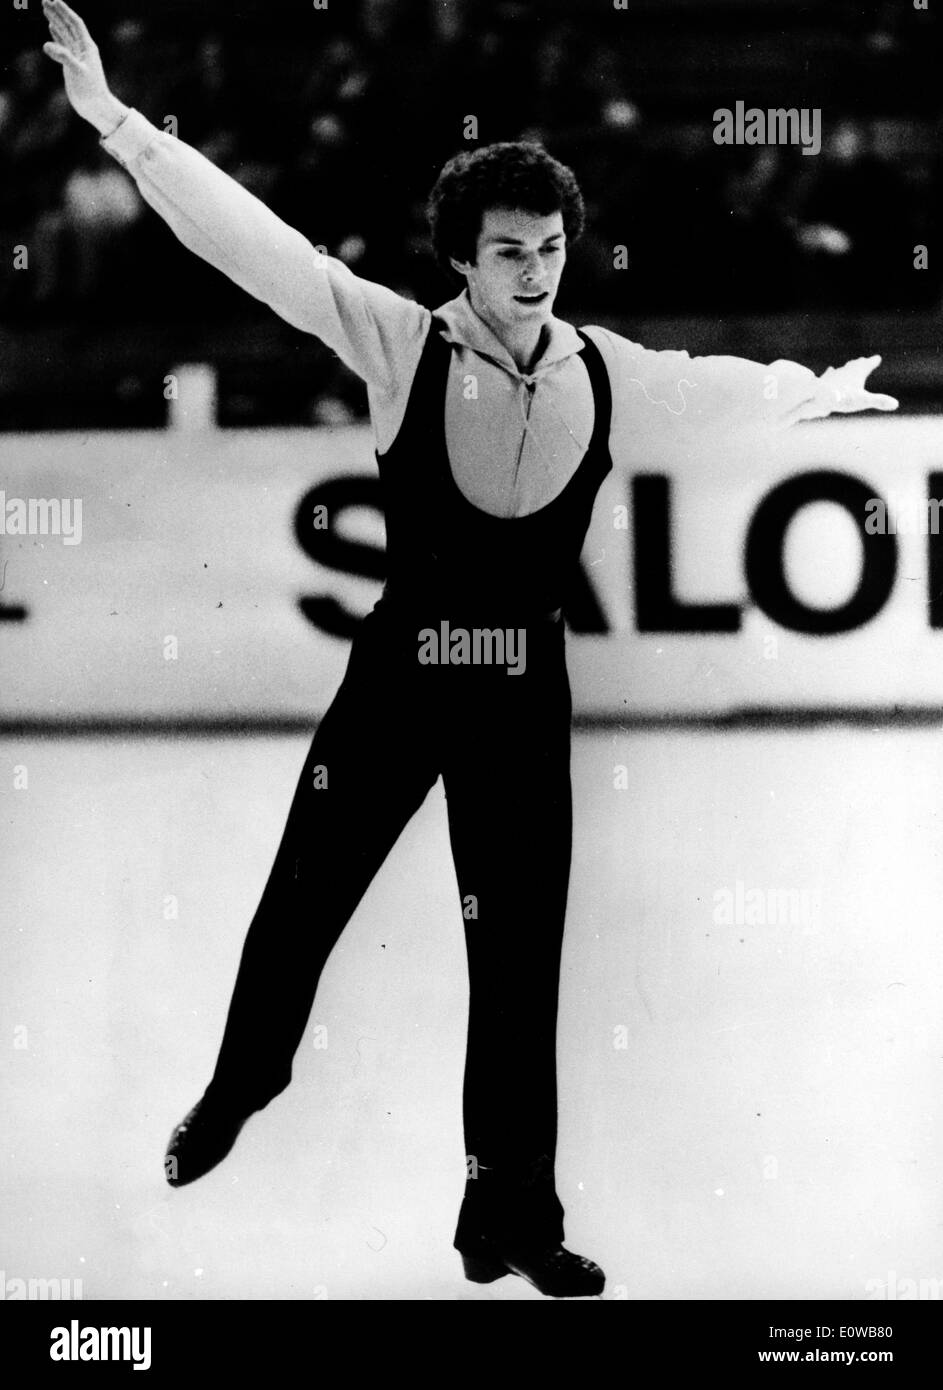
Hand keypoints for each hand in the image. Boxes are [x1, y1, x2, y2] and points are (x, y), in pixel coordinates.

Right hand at [42, 0, 125, 134]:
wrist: (95, 107)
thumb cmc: (90, 91)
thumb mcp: (77, 72)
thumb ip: (63, 57)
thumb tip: (46, 45)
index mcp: (87, 47)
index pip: (75, 24)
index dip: (65, 12)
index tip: (54, 1)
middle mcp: (82, 49)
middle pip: (68, 26)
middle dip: (57, 13)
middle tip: (45, 1)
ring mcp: (77, 56)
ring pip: (65, 34)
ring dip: (56, 21)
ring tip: (45, 10)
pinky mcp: (71, 64)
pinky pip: (63, 45)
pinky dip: (57, 35)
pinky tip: (51, 28)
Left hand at [821, 355, 898, 413]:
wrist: (817, 396)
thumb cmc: (842, 398)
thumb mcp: (863, 401)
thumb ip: (879, 401)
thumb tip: (895, 404)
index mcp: (857, 373)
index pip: (867, 365)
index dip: (872, 362)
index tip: (877, 358)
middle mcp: (845, 372)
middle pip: (855, 366)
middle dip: (861, 364)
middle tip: (864, 361)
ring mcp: (834, 376)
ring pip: (843, 370)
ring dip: (848, 368)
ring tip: (851, 365)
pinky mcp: (823, 382)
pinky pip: (830, 375)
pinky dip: (833, 373)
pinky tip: (831, 370)